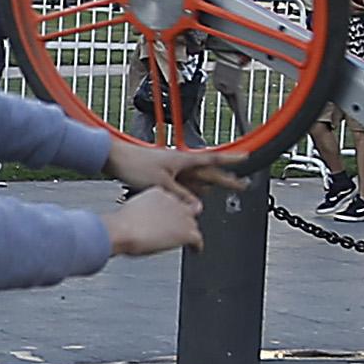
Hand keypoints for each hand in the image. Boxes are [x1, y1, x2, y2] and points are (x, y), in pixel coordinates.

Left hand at [102, 132, 241, 200]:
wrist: (116, 159)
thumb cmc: (135, 165)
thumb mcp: (161, 184)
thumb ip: (180, 196)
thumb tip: (197, 206)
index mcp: (183, 160)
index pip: (213, 160)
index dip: (231, 160)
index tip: (247, 157)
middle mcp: (181, 163)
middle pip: (210, 172)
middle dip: (228, 178)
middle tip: (244, 185)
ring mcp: (174, 169)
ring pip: (198, 179)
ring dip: (211, 184)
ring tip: (228, 187)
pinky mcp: (165, 175)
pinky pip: (185, 184)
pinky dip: (193, 190)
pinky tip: (198, 195)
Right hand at [103, 186, 203, 259]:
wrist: (123, 230)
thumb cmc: (120, 223)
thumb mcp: (132, 211)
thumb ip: (142, 213)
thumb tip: (140, 223)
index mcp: (158, 193)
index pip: (171, 201)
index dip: (171, 212)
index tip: (167, 220)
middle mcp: (172, 201)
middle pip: (185, 211)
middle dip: (182, 222)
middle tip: (176, 232)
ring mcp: (181, 216)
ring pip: (192, 225)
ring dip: (189, 233)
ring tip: (187, 242)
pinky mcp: (185, 231)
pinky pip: (197, 239)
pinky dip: (196, 246)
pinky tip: (195, 251)